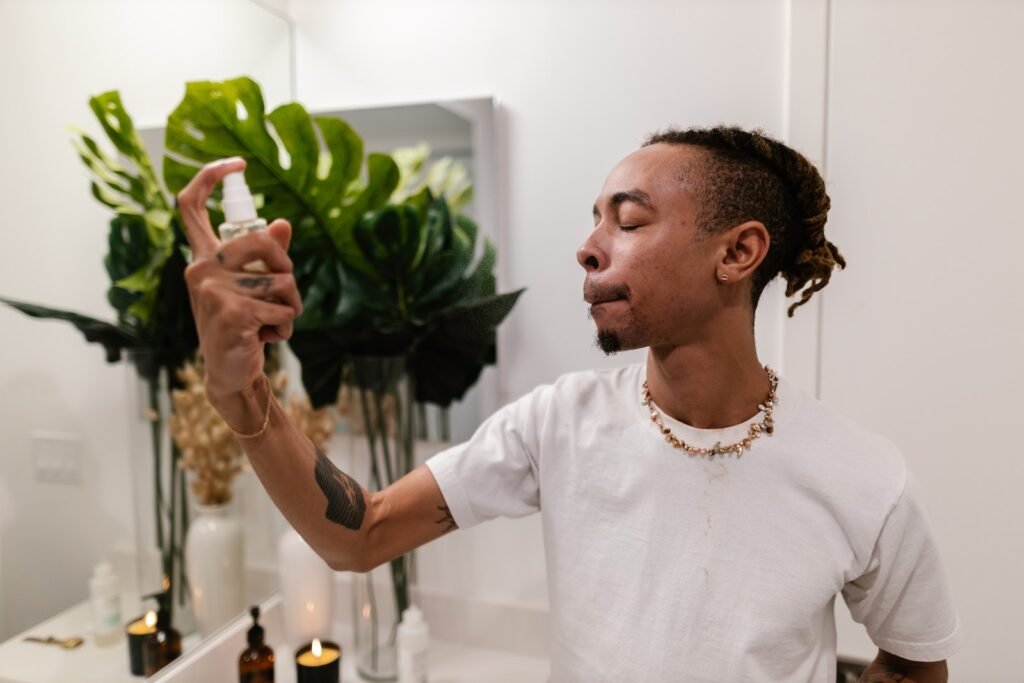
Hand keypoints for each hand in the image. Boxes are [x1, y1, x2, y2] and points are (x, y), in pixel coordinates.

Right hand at [178, 157, 303, 399]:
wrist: (231, 373)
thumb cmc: (243, 327)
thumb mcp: (253, 288)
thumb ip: (267, 256)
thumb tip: (282, 224)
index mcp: (203, 258)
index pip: (191, 205)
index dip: (210, 176)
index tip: (236, 162)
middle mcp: (200, 269)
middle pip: (262, 241)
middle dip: (287, 266)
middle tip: (283, 294)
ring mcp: (213, 291)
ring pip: (283, 281)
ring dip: (290, 306)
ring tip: (272, 324)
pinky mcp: (232, 313)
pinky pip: (283, 309)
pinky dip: (286, 327)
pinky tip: (267, 339)